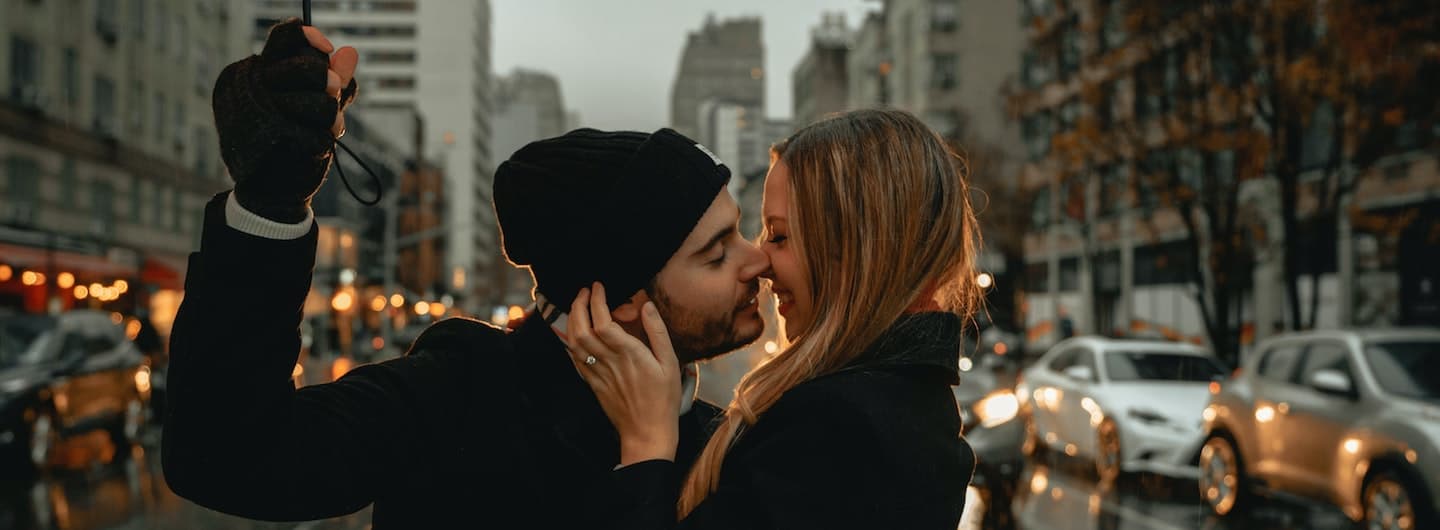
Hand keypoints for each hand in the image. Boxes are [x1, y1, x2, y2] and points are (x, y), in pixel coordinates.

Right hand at [213, 19, 359, 222]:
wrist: (269, 190)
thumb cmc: (286, 139)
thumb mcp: (306, 103)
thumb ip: (329, 77)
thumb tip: (350, 52)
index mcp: (254, 73)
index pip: (284, 37)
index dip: (310, 38)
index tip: (326, 47)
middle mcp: (253, 90)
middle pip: (311, 67)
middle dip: (331, 83)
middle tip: (332, 92)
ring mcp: (265, 115)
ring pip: (326, 100)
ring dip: (332, 116)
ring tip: (326, 125)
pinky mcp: (282, 141)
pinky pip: (326, 129)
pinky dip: (327, 137)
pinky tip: (317, 145)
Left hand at [565, 282, 681, 465]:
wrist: (647, 432)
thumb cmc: (663, 398)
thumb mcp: (670, 363)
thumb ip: (657, 332)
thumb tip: (646, 306)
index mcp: (630, 354)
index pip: (603, 320)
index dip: (597, 300)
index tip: (598, 286)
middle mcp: (609, 362)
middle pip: (582, 328)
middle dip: (579, 305)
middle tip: (584, 290)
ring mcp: (598, 373)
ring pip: (574, 342)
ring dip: (572, 320)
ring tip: (578, 306)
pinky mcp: (592, 383)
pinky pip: (575, 359)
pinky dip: (571, 341)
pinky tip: (575, 332)